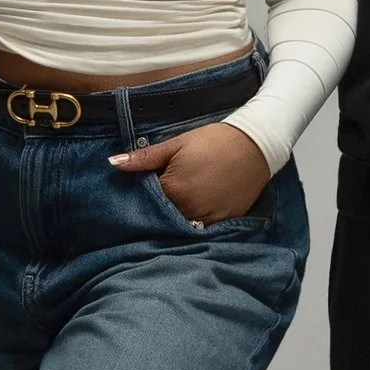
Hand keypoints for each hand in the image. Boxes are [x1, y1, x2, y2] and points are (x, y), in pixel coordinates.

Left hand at [113, 121, 269, 223]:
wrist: (255, 144)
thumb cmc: (213, 141)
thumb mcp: (176, 144)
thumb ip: (145, 157)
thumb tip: (113, 162)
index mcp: (173, 189)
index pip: (146, 201)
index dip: (143, 195)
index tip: (144, 187)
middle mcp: (188, 209)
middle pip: (162, 216)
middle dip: (158, 208)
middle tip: (163, 194)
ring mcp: (207, 218)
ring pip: (181, 224)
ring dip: (176, 217)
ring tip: (181, 201)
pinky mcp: (224, 221)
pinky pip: (202, 228)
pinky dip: (196, 221)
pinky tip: (196, 208)